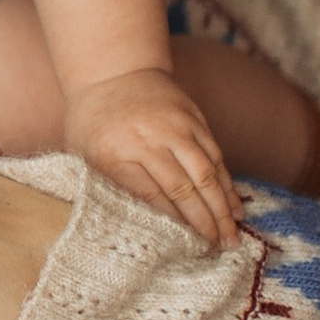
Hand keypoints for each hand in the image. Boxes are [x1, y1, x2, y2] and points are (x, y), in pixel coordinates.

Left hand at [63, 68, 239, 249]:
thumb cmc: (91, 122)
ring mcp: (175, 126)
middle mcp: (148, 138)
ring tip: (233, 236)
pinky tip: (235, 206)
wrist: (111, 70)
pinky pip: (215, 155)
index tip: (188, 248)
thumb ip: (108, 186)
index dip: (174, 224)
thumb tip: (134, 228)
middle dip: (205, 222)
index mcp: (114, 152)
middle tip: (220, 249)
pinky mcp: (194, 118)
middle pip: (184, 187)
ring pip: (206, 172)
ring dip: (223, 207)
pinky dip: (227, 183)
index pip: (151, 196)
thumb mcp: (84, 155)